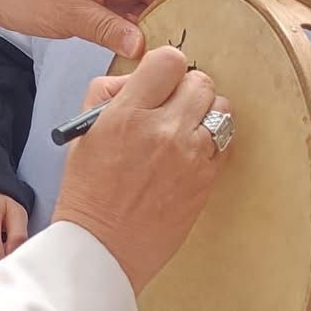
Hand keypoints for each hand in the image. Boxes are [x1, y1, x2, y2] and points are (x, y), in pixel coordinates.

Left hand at [0, 0, 207, 59]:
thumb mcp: (67, 12)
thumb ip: (106, 28)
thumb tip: (144, 47)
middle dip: (190, 9)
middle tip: (219, 34)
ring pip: (148, 9)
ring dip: (168, 26)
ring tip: (196, 48)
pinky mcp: (98, 9)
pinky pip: (130, 21)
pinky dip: (144, 35)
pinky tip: (157, 54)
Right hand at [51, 47, 228, 292]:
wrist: (103, 249)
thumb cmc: (89, 195)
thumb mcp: (83, 133)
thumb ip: (109, 94)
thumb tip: (139, 78)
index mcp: (128, 115)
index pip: (169, 61)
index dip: (164, 69)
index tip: (159, 82)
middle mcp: (164, 131)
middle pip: (201, 81)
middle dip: (186, 91)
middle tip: (172, 107)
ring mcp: (191, 157)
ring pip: (222, 109)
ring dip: (205, 114)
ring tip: (184, 131)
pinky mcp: (207, 180)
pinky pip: (226, 143)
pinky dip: (213, 142)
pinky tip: (191, 154)